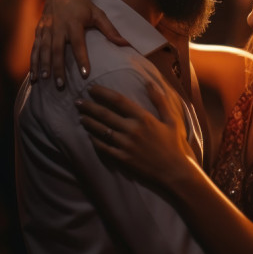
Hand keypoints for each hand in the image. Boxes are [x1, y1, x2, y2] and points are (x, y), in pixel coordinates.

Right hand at [30, 0, 127, 87]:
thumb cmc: (82, 4)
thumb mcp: (97, 13)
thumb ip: (110, 30)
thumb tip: (126, 44)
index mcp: (74, 22)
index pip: (78, 44)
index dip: (81, 59)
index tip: (85, 74)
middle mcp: (58, 26)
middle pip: (57, 50)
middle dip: (58, 67)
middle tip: (61, 85)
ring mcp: (46, 28)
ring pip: (43, 50)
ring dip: (43, 66)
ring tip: (44, 81)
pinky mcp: (39, 30)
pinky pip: (35, 48)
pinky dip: (33, 61)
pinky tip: (33, 76)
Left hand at [75, 83, 195, 183]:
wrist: (174, 171)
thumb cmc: (174, 144)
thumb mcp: (171, 120)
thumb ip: (160, 100)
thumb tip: (149, 82)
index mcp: (143, 118)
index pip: (118, 100)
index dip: (102, 93)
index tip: (92, 88)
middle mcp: (132, 130)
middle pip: (104, 114)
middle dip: (89, 106)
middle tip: (78, 102)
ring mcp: (125, 145)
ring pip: (100, 130)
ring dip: (88, 122)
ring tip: (81, 117)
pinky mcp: (121, 158)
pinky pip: (103, 147)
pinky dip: (94, 140)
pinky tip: (89, 135)